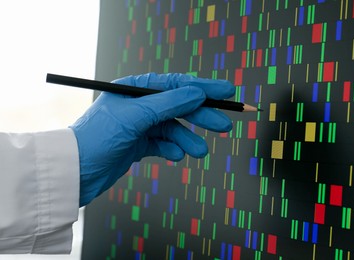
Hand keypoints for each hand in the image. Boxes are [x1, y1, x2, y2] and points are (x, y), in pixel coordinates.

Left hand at [71, 73, 234, 205]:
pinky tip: (175, 155)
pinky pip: (162, 144)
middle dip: (201, 117)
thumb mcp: (134, 116)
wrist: (75, 172)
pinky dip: (171, 149)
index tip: (226, 92)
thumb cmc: (96, 138)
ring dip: (187, 139)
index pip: (175, 84)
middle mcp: (138, 105)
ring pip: (172, 128)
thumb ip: (168, 104)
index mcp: (134, 88)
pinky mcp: (138, 144)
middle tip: (224, 126)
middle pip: (178, 106)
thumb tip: (197, 93)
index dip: (203, 88)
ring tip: (200, 152)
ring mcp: (139, 125)